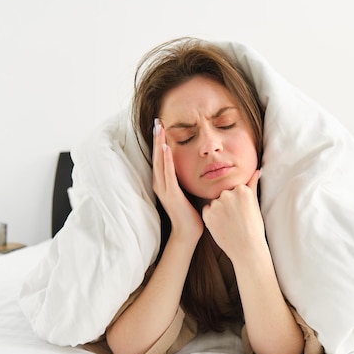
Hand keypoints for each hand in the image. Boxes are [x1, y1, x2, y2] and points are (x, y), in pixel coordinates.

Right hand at [152, 119, 203, 242]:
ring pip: (160, 162)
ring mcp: (163, 189)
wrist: (188, 233)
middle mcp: (160, 184)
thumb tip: (196, 163)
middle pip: (157, 156)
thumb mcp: (187, 190)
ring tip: (159, 129)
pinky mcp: (171, 195)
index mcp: (164, 182)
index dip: (159, 141)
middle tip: (157, 120)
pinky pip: (168, 174)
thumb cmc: (190, 213)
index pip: (161, 157)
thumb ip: (187, 177)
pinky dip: (166, 161)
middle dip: (157, 138)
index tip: (161, 125)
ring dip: (159, 144)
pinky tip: (166, 148)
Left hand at [202, 170, 266, 264]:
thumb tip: (256, 171)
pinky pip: (207, 210)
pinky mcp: (207, 214)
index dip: (238, 201)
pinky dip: (212, 216)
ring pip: (215, 202)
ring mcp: (216, 204)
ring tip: (230, 223)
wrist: (246, 249)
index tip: (242, 212)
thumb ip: (252, 185)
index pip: (234, 188)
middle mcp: (228, 194)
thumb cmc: (254, 228)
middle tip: (236, 218)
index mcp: (242, 189)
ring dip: (219, 210)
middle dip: (228, 204)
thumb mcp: (255, 205)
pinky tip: (222, 225)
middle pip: (224, 194)